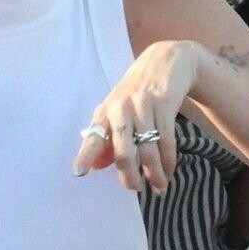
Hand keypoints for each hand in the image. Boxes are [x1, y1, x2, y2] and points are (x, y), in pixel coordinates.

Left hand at [73, 40, 201, 191]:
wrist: (166, 60)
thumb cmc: (137, 92)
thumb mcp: (117, 110)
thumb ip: (107, 138)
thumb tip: (97, 166)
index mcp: (105, 111)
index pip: (93, 137)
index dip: (86, 156)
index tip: (79, 173)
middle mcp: (121, 108)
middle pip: (123, 151)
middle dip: (130, 176)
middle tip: (136, 189)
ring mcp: (143, 105)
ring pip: (148, 149)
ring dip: (155, 173)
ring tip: (159, 186)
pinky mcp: (164, 104)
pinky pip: (166, 140)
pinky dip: (169, 160)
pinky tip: (169, 170)